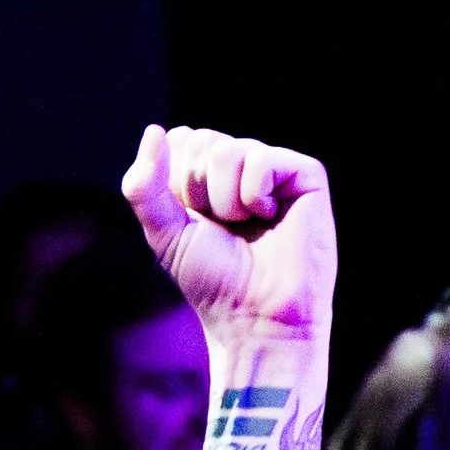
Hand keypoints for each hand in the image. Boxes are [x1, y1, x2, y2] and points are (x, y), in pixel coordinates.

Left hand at [123, 124, 335, 346]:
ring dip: (224, 202)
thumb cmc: (213, 283)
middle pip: (200, 142)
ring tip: (247, 229)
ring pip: (226, 152)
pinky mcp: (305, 174)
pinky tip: (270, 220)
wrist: (255, 318)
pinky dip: (254, 197)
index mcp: (209, 175)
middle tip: (223, 230)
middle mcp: (243, 165)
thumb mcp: (163, 235)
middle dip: (198, 194)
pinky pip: (260, 160)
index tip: (193, 223)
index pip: (179, 141)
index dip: (175, 186)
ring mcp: (275, 168)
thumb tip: (153, 131)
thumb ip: (144, 187)